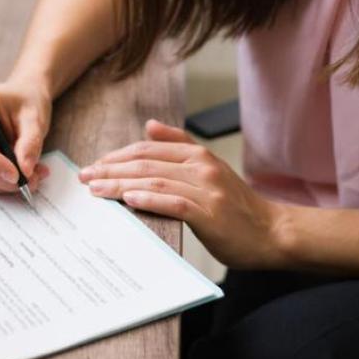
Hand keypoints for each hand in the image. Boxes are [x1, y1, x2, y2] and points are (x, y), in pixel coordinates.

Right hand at [0, 76, 52, 194]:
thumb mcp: (35, 117)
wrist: (24, 96)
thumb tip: (25, 170)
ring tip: (32, 178)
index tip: (17, 175)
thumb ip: (30, 142)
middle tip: (32, 181)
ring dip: (2, 184)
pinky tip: (20, 177)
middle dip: (1, 178)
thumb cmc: (27, 101)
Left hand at [79, 119, 289, 269]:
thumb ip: (180, 145)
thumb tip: (149, 126)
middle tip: (85, 177)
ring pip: (154, 181)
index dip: (117, 156)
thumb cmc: (238, 206)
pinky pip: (173, 202)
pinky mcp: (210, 213)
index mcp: (198, 155)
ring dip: (120, 184)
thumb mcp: (210, 168)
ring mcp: (207, 189)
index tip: (93, 165)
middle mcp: (201, 167)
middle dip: (110, 169)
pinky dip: (149, 199)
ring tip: (96, 189)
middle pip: (146, 163)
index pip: (148, 149)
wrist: (273, 232)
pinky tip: (128, 199)